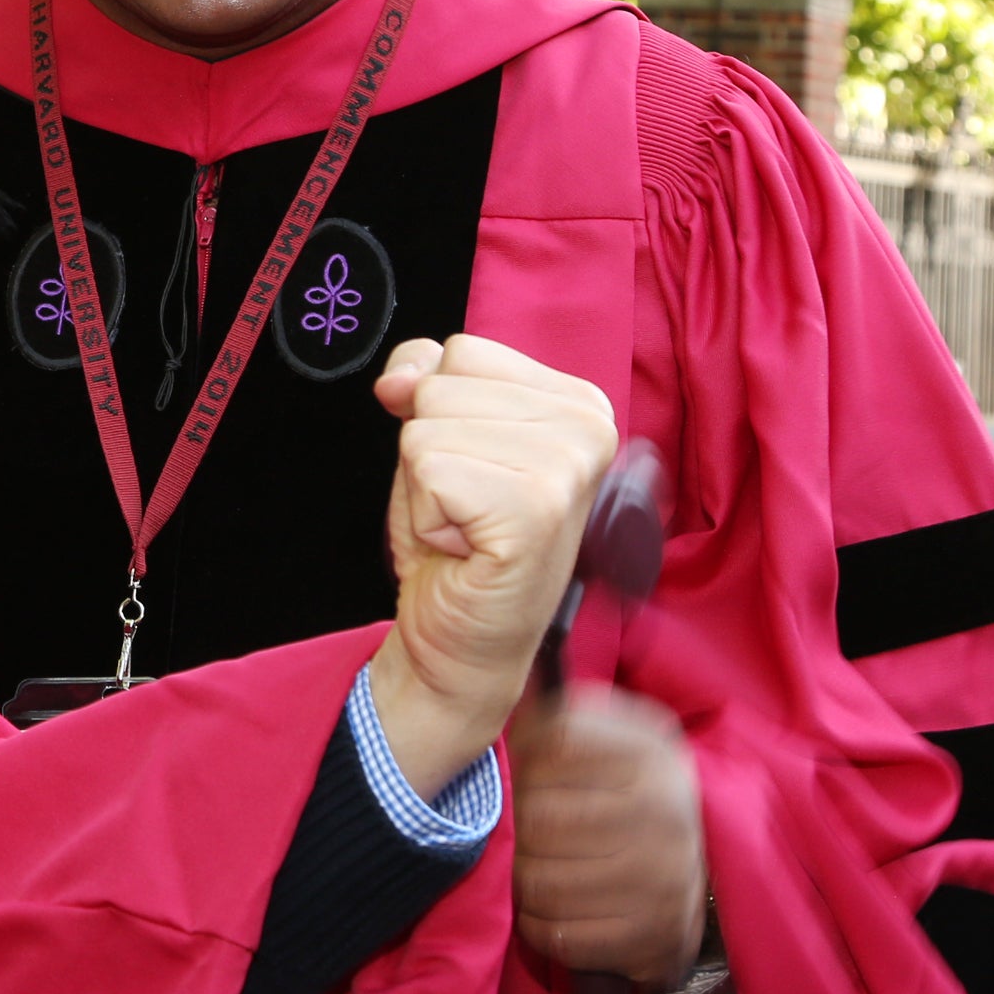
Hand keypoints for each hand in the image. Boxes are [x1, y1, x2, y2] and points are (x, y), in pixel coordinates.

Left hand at [363, 335, 616, 796]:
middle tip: (467, 508)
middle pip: (441, 383)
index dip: (439, 412)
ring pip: (427, 425)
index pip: (462, 351)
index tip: (473, 472)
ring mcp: (569, 467)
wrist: (460, 642)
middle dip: (430, 449)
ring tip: (467, 527)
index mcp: (580, 403)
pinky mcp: (537, 508)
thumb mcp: (437, 436)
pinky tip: (464, 548)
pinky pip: (427, 467)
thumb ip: (424, 377)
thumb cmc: (457, 543)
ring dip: (426, 485)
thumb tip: (402, 376)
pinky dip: (426, 514)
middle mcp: (591, 426)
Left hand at [510, 686, 708, 989]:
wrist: (699, 857)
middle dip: (520, 825)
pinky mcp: (657, 937)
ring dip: (525, 877)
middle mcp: (666, 813)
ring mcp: (665, 880)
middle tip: (529, 831)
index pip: (553, 745)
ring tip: (536, 867)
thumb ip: (559, 714)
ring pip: (541, 882)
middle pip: (538, 819)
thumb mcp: (608, 733)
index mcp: (651, 753)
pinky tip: (549, 907)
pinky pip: (561, 936)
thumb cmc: (629, 786)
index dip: (526, 761)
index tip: (532, 775)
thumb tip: (519, 710)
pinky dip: (539, 924)